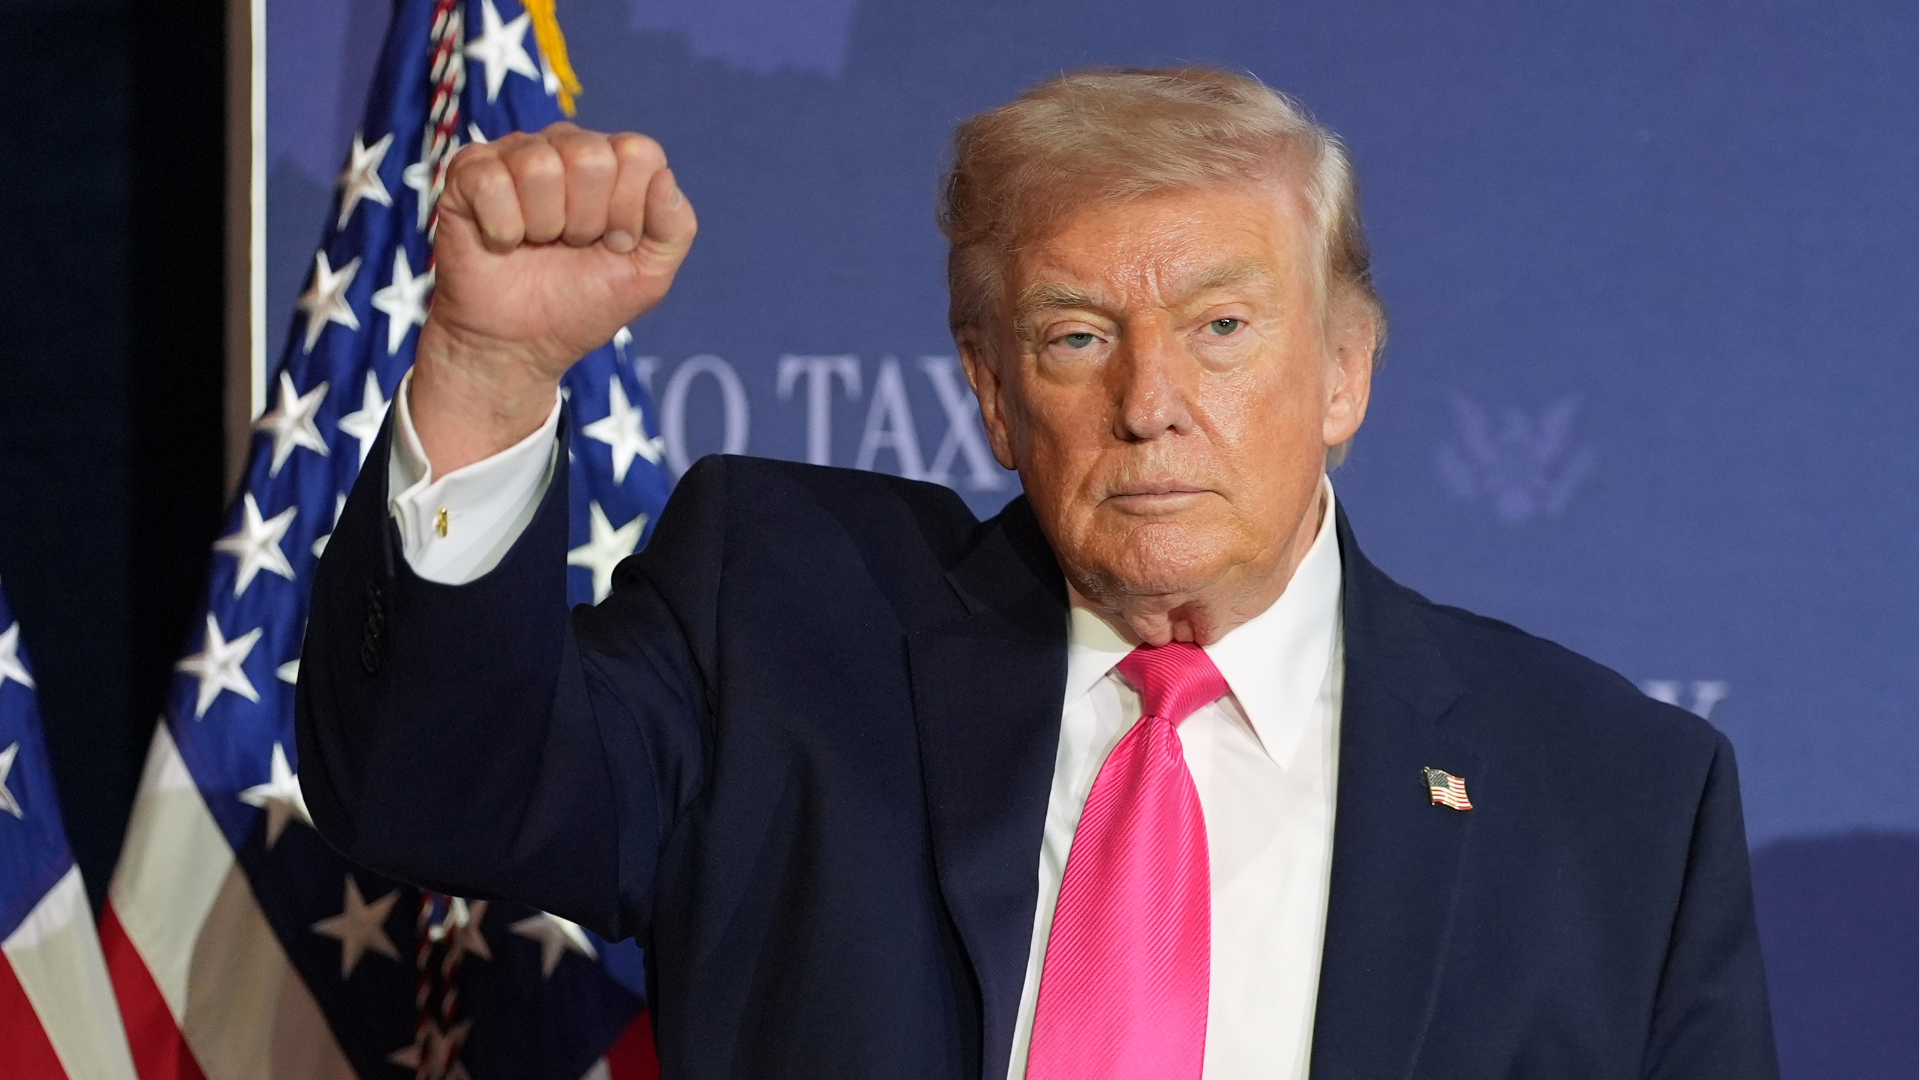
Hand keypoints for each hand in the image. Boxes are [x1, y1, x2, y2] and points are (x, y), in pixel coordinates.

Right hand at [411, 123, 696, 472]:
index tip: (614, 244)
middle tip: (570, 246)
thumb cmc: (583, 303)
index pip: (639, 154)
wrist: (520, 345)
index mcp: (614, 162)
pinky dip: (502, 230)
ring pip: (539, 167)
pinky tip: (502, 243)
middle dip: (585, 220)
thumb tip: (664, 177)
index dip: (629, 210)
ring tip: (537, 244)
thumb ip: (676, 227)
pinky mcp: (468, 173)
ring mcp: (514, 154)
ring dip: (543, 226)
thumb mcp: (649, 276)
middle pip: (591, 156)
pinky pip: (491, 182)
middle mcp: (564, 146)